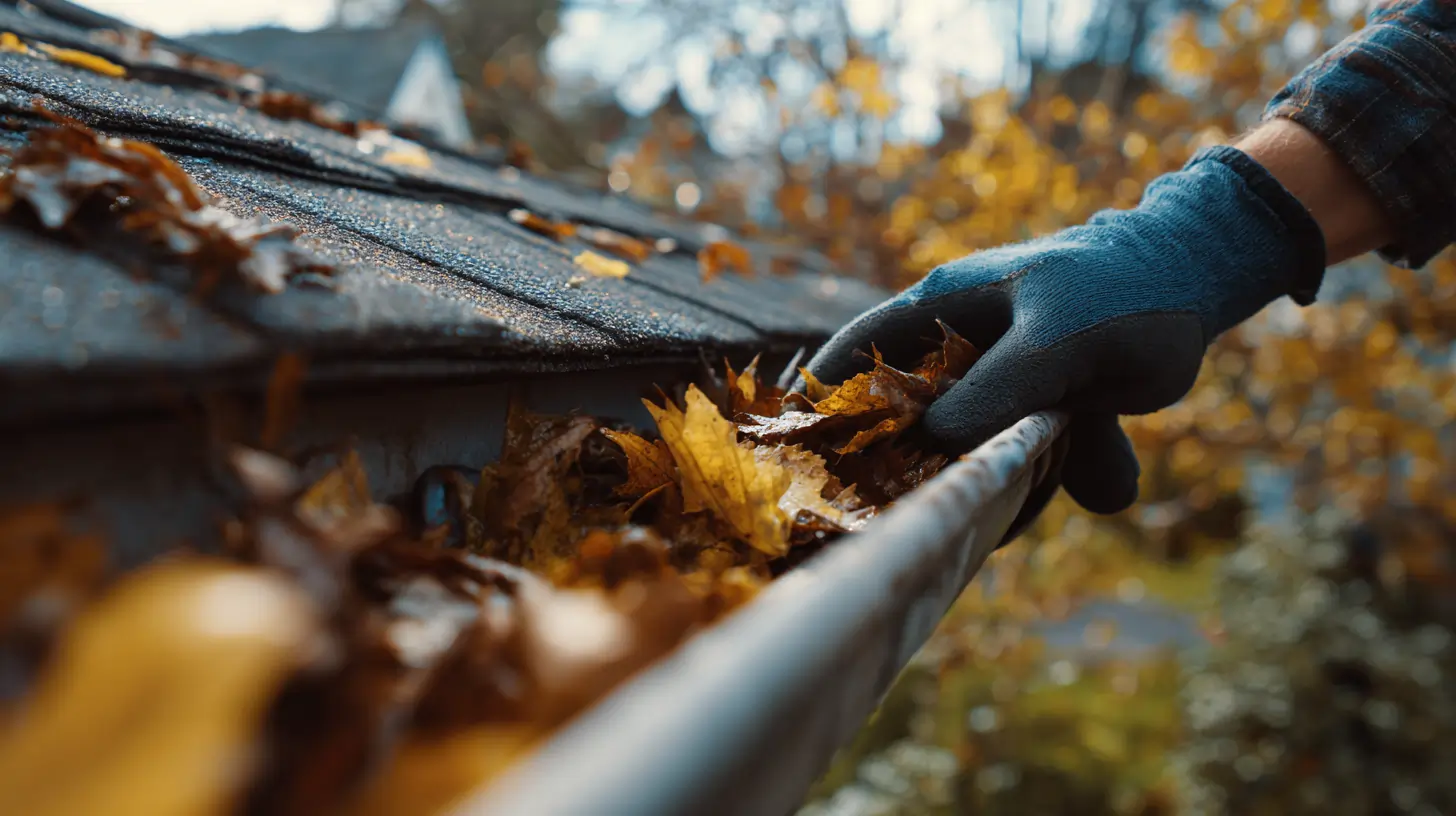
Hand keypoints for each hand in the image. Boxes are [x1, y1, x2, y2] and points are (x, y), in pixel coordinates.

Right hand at [805, 146, 1327, 516]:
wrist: (1199, 281)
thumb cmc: (1119, 290)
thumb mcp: (1056, 340)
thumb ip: (996, 388)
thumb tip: (936, 443)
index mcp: (943, 307)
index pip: (858, 350)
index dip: (823, 399)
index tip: (802, 456)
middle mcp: (961, 345)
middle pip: (909, 415)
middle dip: (918, 465)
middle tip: (916, 514)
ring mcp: (1002, 380)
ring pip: (975, 447)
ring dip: (1000, 483)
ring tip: (1016, 518)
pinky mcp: (1046, 409)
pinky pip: (1034, 458)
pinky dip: (1059, 480)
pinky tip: (1099, 486)